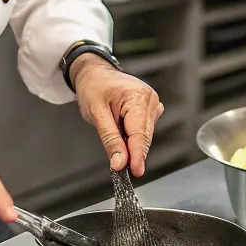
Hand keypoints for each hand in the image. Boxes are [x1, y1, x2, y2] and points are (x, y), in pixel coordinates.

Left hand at [72, 55, 163, 176]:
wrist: (94, 74)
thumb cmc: (93, 87)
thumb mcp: (96, 114)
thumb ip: (110, 139)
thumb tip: (120, 162)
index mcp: (138, 96)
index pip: (140, 133)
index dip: (137, 155)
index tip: (135, 171)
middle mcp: (150, 99)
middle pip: (144, 137)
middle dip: (132, 152)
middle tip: (117, 165)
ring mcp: (152, 104)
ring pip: (144, 136)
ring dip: (130, 142)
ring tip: (112, 128)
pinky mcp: (150, 109)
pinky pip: (143, 131)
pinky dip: (132, 136)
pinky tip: (121, 127)